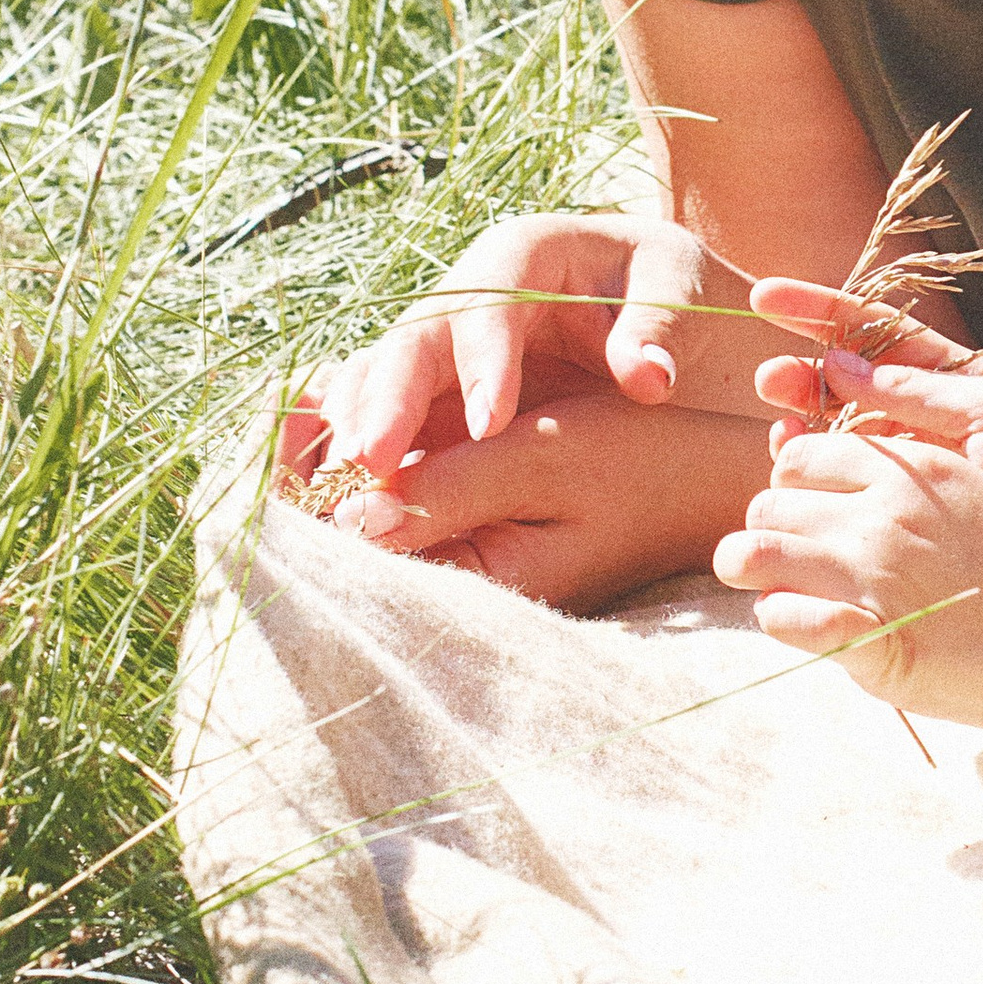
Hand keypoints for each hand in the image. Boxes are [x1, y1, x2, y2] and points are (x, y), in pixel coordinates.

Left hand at [272, 371, 772, 612]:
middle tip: (278, 403)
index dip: (296, 492)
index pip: (354, 552)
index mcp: (475, 581)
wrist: (710, 475)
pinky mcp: (469, 525)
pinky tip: (342, 408)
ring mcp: (461, 553)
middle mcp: (458, 580)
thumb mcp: (547, 460)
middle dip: (304, 471)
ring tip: (296, 402)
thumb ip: (451, 486)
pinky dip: (365, 452)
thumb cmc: (642, 464)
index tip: (272, 424)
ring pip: (361, 510)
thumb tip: (352, 511)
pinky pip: (394, 495)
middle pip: (344, 536)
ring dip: (328, 457)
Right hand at [304, 212, 775, 481]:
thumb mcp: (677, 289)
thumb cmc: (666, 286)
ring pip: (382, 372)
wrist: (655, 301)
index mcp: (525, 252)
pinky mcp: (432, 386)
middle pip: (415, 336)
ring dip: (360, 425)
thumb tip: (648, 378)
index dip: (485, 358)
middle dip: (391, 397)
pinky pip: (375, 406)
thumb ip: (659, 329)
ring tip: (345, 482)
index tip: (490, 422)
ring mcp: (441, 339)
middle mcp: (467, 291)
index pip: (494, 299)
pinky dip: (353, 440)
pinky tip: (332, 486)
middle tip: (373, 461)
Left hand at [711, 414, 982, 731]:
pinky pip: (783, 619)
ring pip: (756, 551)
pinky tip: (796, 624)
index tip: (801, 500)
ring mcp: (875, 576)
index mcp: (917, 469)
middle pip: (773, 497)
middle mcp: (887, 513)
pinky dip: (777, 619)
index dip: (793, 475)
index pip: (809, 451)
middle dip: (765, 521)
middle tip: (777, 546)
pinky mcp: (872, 641)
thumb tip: (874, 475)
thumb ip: (925, 473)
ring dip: (748, 564)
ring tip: (759, 580)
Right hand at [746, 278, 982, 561]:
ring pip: (838, 435)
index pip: (875, 331)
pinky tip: (796, 477)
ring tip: (781, 432)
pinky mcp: (905, 512)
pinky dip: (815, 478)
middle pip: (845, 382)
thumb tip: (839, 361)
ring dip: (801, 428)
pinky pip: (849, 486)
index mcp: (953, 377)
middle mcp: (924, 416)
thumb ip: (921, 389)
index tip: (767, 295)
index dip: (819, 310)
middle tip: (770, 384)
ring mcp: (912, 464)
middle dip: (801, 376)